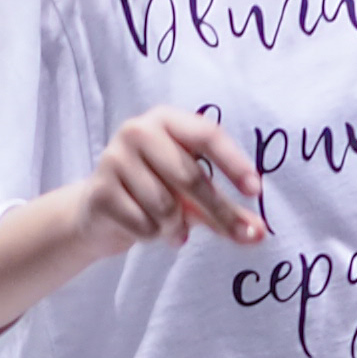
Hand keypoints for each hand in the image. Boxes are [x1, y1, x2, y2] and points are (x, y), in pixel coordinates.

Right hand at [76, 108, 266, 252]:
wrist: (98, 212)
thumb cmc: (154, 194)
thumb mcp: (193, 198)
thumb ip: (226, 211)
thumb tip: (258, 233)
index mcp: (166, 120)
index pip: (207, 135)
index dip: (234, 163)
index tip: (255, 190)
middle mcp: (137, 131)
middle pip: (190, 176)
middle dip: (220, 211)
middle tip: (244, 234)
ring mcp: (114, 159)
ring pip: (165, 207)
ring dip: (176, 228)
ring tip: (171, 228)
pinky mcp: (100, 192)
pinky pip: (143, 225)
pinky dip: (153, 236)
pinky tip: (146, 230)